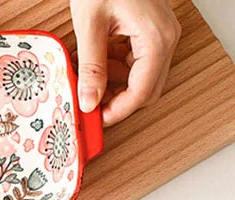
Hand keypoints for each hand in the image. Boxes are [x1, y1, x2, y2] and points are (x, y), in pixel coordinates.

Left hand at [70, 0, 180, 125]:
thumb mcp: (90, 25)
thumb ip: (91, 68)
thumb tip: (89, 102)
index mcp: (156, 38)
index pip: (142, 92)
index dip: (118, 111)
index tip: (95, 120)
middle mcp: (165, 38)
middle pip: (146, 89)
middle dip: (117, 101)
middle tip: (89, 105)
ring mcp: (160, 34)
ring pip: (141, 77)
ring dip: (114, 84)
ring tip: (87, 78)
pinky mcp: (150, 31)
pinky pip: (136, 61)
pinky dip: (115, 68)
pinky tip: (95, 62)